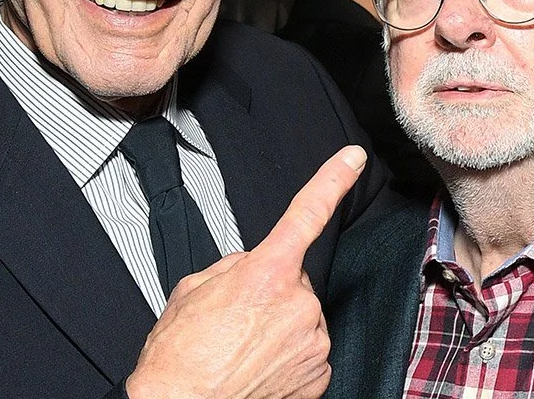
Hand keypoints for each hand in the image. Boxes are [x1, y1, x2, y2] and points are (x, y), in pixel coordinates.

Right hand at [126, 146, 367, 398]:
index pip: (306, 214)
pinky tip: (258, 365)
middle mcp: (298, 304)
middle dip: (271, 291)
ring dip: (279, 326)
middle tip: (236, 318)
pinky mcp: (318, 374)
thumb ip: (233, 266)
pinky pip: (308, 350)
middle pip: (294, 280)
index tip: (353, 159)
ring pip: (302, 317)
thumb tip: (251, 265)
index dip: (333, 181)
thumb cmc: (180, 357)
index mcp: (266, 273)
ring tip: (242, 346)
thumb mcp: (193, 289)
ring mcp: (312, 341)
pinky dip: (287, 355)